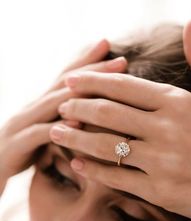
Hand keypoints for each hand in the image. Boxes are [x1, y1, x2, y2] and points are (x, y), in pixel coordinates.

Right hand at [0, 39, 126, 193]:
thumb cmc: (23, 149)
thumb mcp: (44, 132)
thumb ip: (62, 121)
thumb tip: (88, 117)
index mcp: (42, 105)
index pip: (67, 79)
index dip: (89, 63)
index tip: (112, 50)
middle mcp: (34, 108)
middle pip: (65, 85)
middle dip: (94, 72)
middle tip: (122, 62)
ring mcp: (24, 123)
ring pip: (54, 104)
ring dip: (80, 93)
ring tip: (105, 84)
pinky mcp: (18, 144)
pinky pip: (40, 134)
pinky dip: (59, 128)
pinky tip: (77, 123)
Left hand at [50, 19, 190, 220]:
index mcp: (178, 103)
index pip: (124, 86)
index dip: (92, 81)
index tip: (70, 80)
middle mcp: (166, 129)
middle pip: (108, 113)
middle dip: (76, 108)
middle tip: (58, 107)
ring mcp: (162, 161)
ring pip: (107, 146)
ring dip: (76, 138)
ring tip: (56, 134)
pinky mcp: (160, 190)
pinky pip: (118, 178)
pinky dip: (94, 170)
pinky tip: (77, 164)